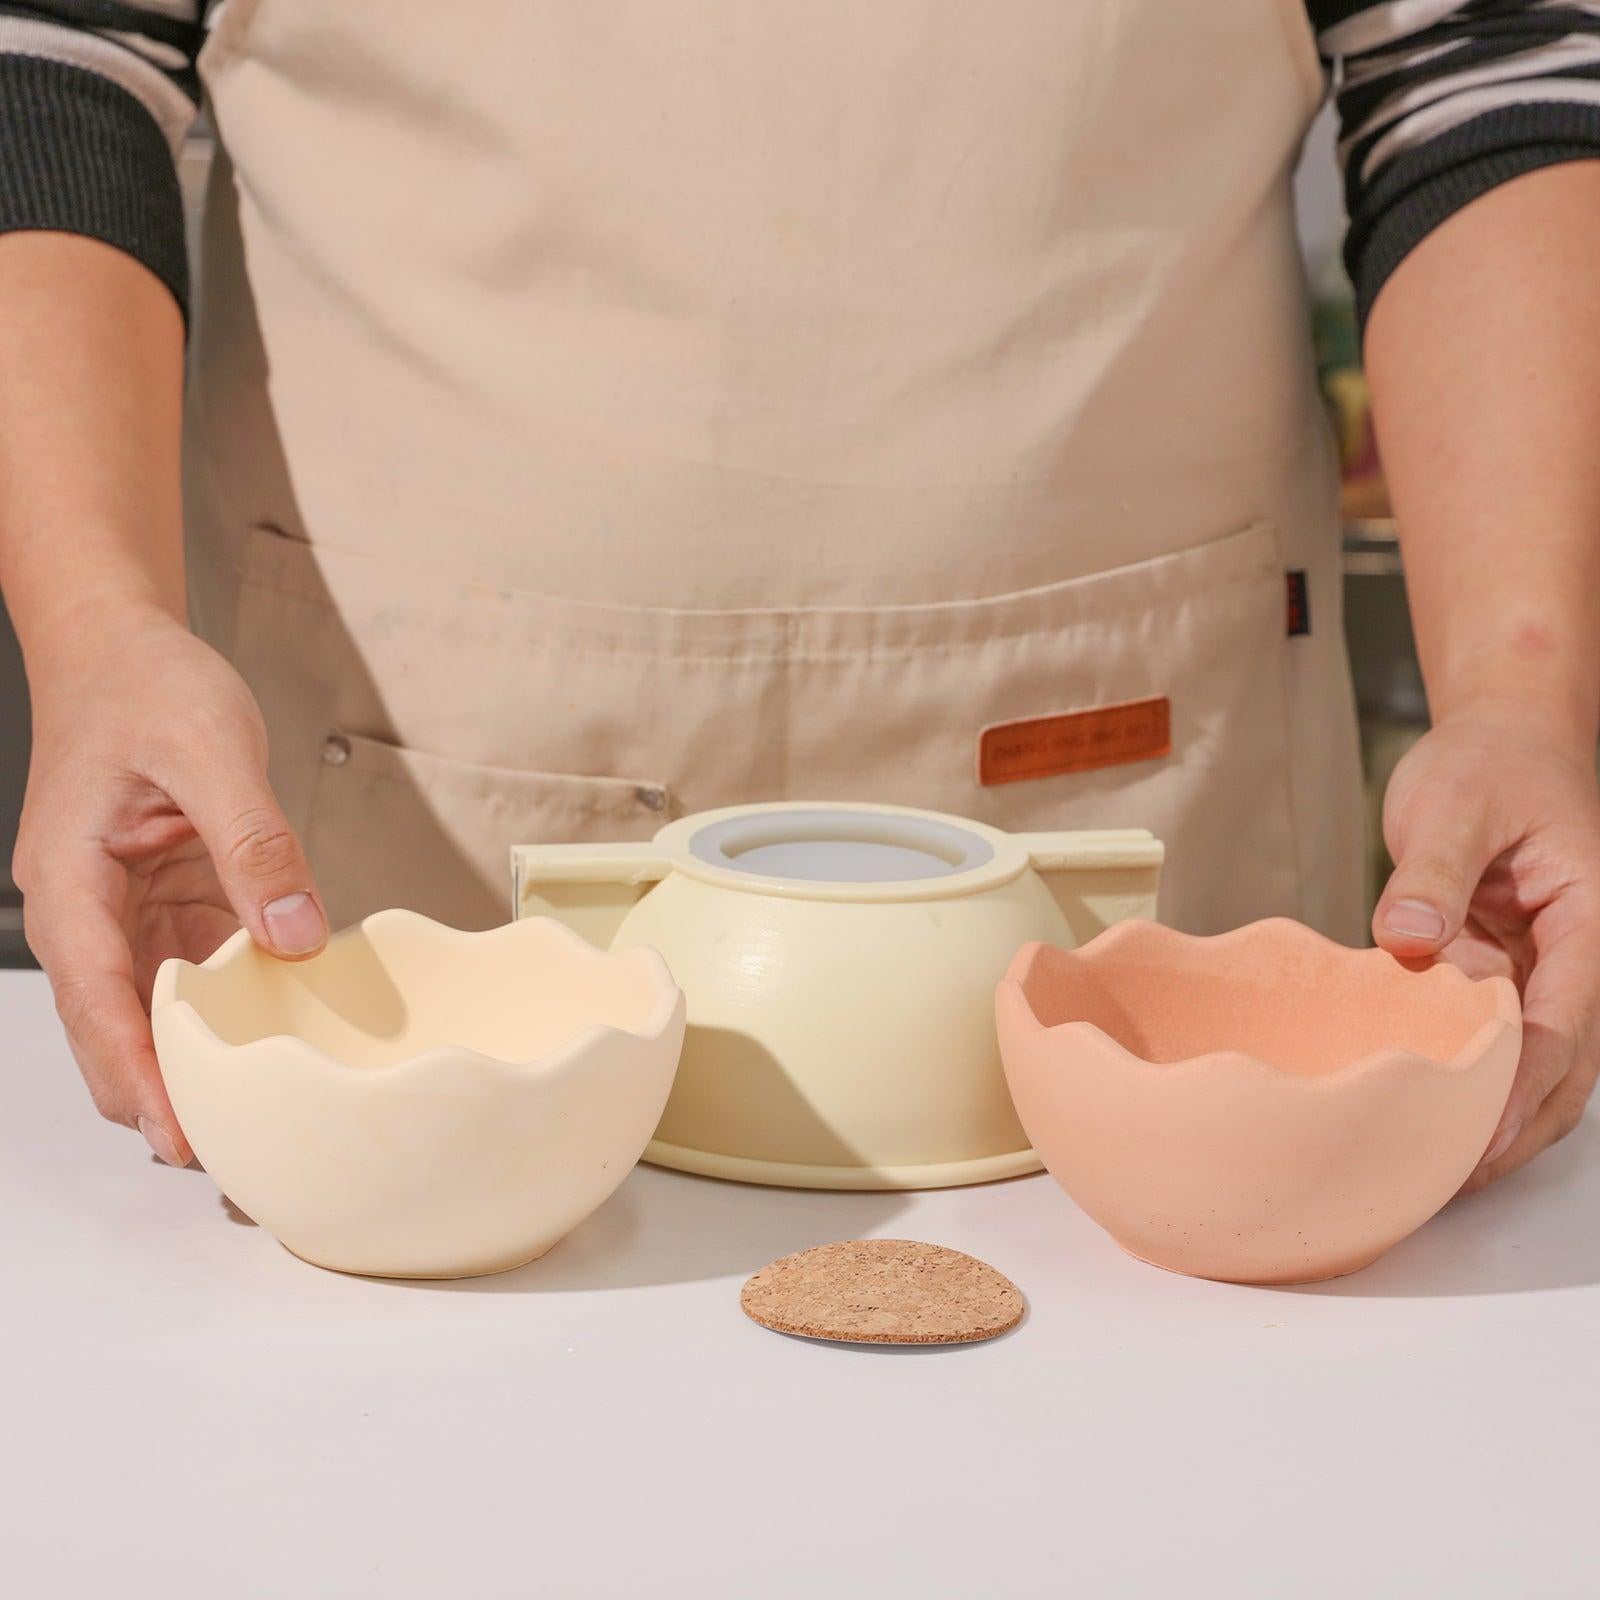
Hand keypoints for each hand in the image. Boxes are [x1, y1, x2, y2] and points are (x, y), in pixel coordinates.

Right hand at [13, 605, 326, 1165]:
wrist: (123, 646)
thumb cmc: (149, 686)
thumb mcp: (212, 751)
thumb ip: (255, 844)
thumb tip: (295, 939)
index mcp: (71, 881)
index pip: (96, 1000)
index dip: (135, 1074)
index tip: (179, 1137)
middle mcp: (88, 910)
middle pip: (114, 1028)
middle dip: (161, 1096)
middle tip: (231, 1159)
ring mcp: (124, 912)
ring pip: (154, 1011)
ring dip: (195, 1063)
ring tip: (256, 1120)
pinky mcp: (164, 901)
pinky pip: (193, 969)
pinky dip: (228, 1007)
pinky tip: (276, 1036)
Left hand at [1374, 707, 1599, 1189]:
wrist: (1501, 737)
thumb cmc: (1489, 763)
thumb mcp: (1455, 801)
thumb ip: (1433, 868)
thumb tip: (1409, 936)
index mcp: (1588, 922)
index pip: (1564, 1022)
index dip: (1524, 1086)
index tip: (1483, 1137)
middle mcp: (1576, 957)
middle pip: (1563, 1065)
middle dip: (1517, 1128)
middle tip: (1452, 1182)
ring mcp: (1540, 968)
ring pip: (1535, 1063)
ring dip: (1497, 1116)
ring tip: (1435, 1170)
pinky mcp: (1500, 968)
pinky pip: (1494, 1034)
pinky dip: (1469, 1076)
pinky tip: (1421, 1111)